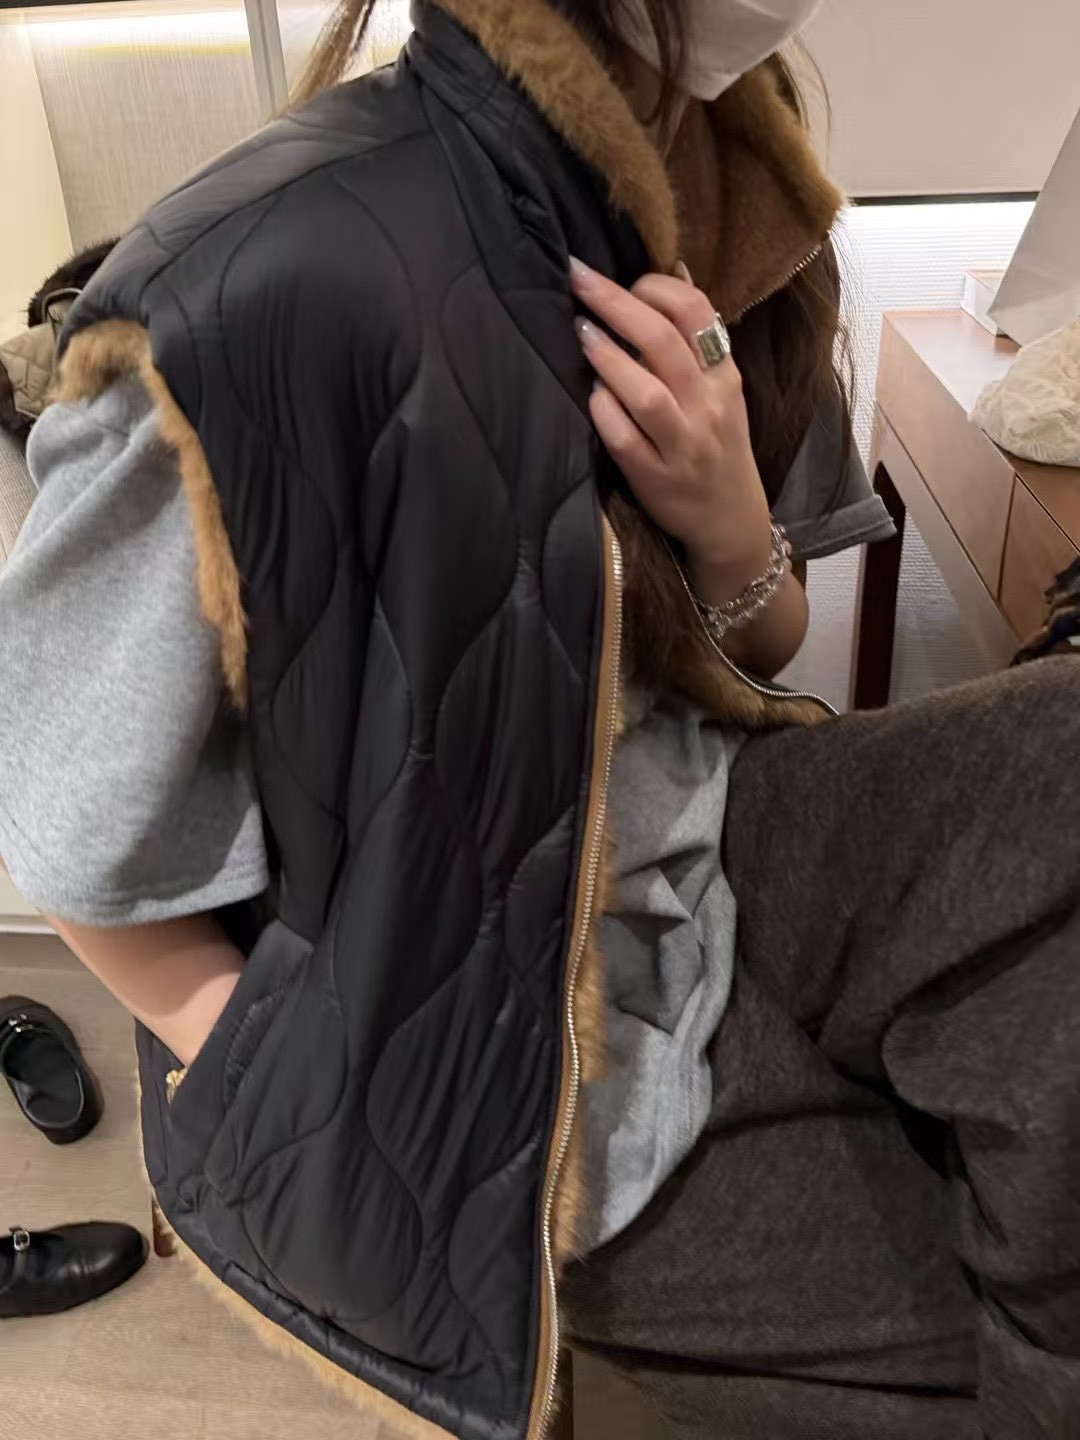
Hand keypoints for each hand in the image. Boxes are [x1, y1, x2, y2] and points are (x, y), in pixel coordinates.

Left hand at [569, 257, 772, 600]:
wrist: (731, 520)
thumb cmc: (716, 444)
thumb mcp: (722, 388)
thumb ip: (698, 335)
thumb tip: (676, 269)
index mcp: (725, 377)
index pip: (697, 314)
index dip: (658, 286)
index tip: (626, 278)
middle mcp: (708, 408)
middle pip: (665, 344)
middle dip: (619, 303)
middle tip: (580, 279)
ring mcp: (682, 446)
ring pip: (647, 394)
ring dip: (610, 359)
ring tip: (581, 331)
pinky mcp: (656, 480)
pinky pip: (625, 441)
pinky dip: (605, 413)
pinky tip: (590, 394)